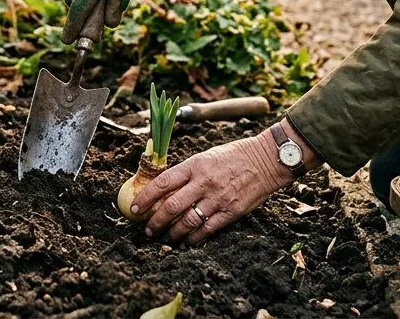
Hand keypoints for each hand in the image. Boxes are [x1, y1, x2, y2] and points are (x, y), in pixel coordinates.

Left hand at [131, 129, 294, 244]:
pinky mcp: (231, 212)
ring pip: (187, 222)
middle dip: (155, 222)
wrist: (266, 160)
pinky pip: (207, 230)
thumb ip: (187, 173)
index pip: (162, 182)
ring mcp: (217, 199)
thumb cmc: (233, 156)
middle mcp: (204, 182)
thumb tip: (164, 189)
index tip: (134, 209)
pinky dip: (193, 239)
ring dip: (172, 234)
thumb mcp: (206, 157)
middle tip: (147, 230)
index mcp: (194, 165)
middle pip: (171, 207)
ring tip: (164, 238)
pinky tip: (186, 242)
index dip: (145, 197)